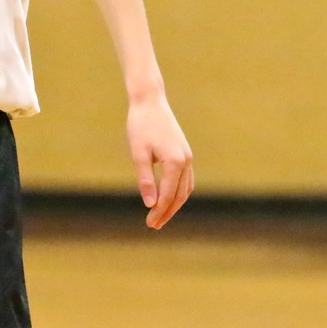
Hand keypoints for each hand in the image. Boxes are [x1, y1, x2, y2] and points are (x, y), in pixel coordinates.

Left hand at [126, 94, 193, 228]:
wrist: (150, 102)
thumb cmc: (140, 126)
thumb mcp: (138, 153)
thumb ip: (145, 179)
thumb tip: (150, 203)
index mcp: (175, 161)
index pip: (169, 195)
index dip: (159, 212)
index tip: (150, 224)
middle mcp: (186, 160)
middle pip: (180, 195)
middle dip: (167, 212)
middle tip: (153, 225)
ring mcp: (188, 157)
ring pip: (186, 189)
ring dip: (175, 204)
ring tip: (160, 216)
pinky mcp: (185, 153)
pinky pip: (186, 179)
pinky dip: (179, 192)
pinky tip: (168, 198)